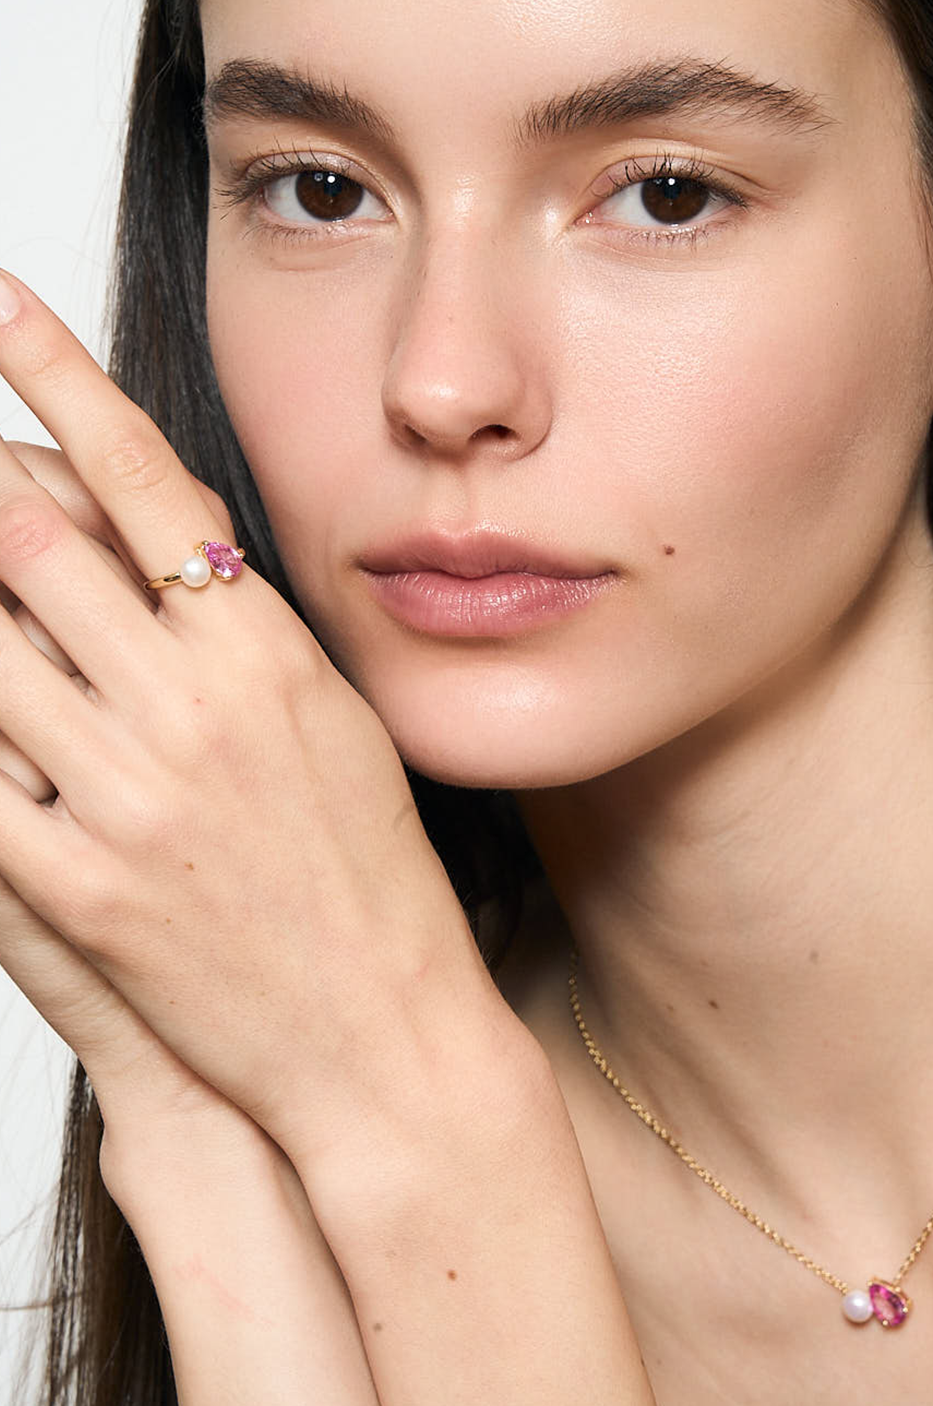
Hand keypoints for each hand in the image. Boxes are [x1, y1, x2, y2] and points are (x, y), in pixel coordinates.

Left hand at [0, 273, 502, 1170]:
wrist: (384, 1030)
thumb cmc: (373, 875)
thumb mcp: (337, 722)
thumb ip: (246, 631)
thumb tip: (163, 543)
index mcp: (270, 653)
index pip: (148, 482)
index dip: (60, 378)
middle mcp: (194, 708)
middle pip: (33, 544)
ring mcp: (130, 799)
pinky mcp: (81, 890)